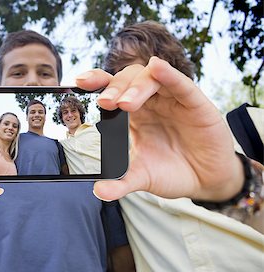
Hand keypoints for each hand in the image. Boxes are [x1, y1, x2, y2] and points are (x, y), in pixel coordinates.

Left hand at [76, 57, 243, 200]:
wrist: (205, 180)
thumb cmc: (171, 172)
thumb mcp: (142, 178)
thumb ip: (121, 183)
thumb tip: (98, 191)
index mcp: (132, 115)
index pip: (112, 91)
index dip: (97, 83)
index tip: (78, 83)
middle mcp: (150, 102)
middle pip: (128, 80)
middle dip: (114, 88)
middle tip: (104, 103)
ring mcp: (172, 100)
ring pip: (150, 78)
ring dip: (135, 86)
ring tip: (124, 103)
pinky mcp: (194, 103)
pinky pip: (181, 84)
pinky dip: (169, 75)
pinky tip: (158, 68)